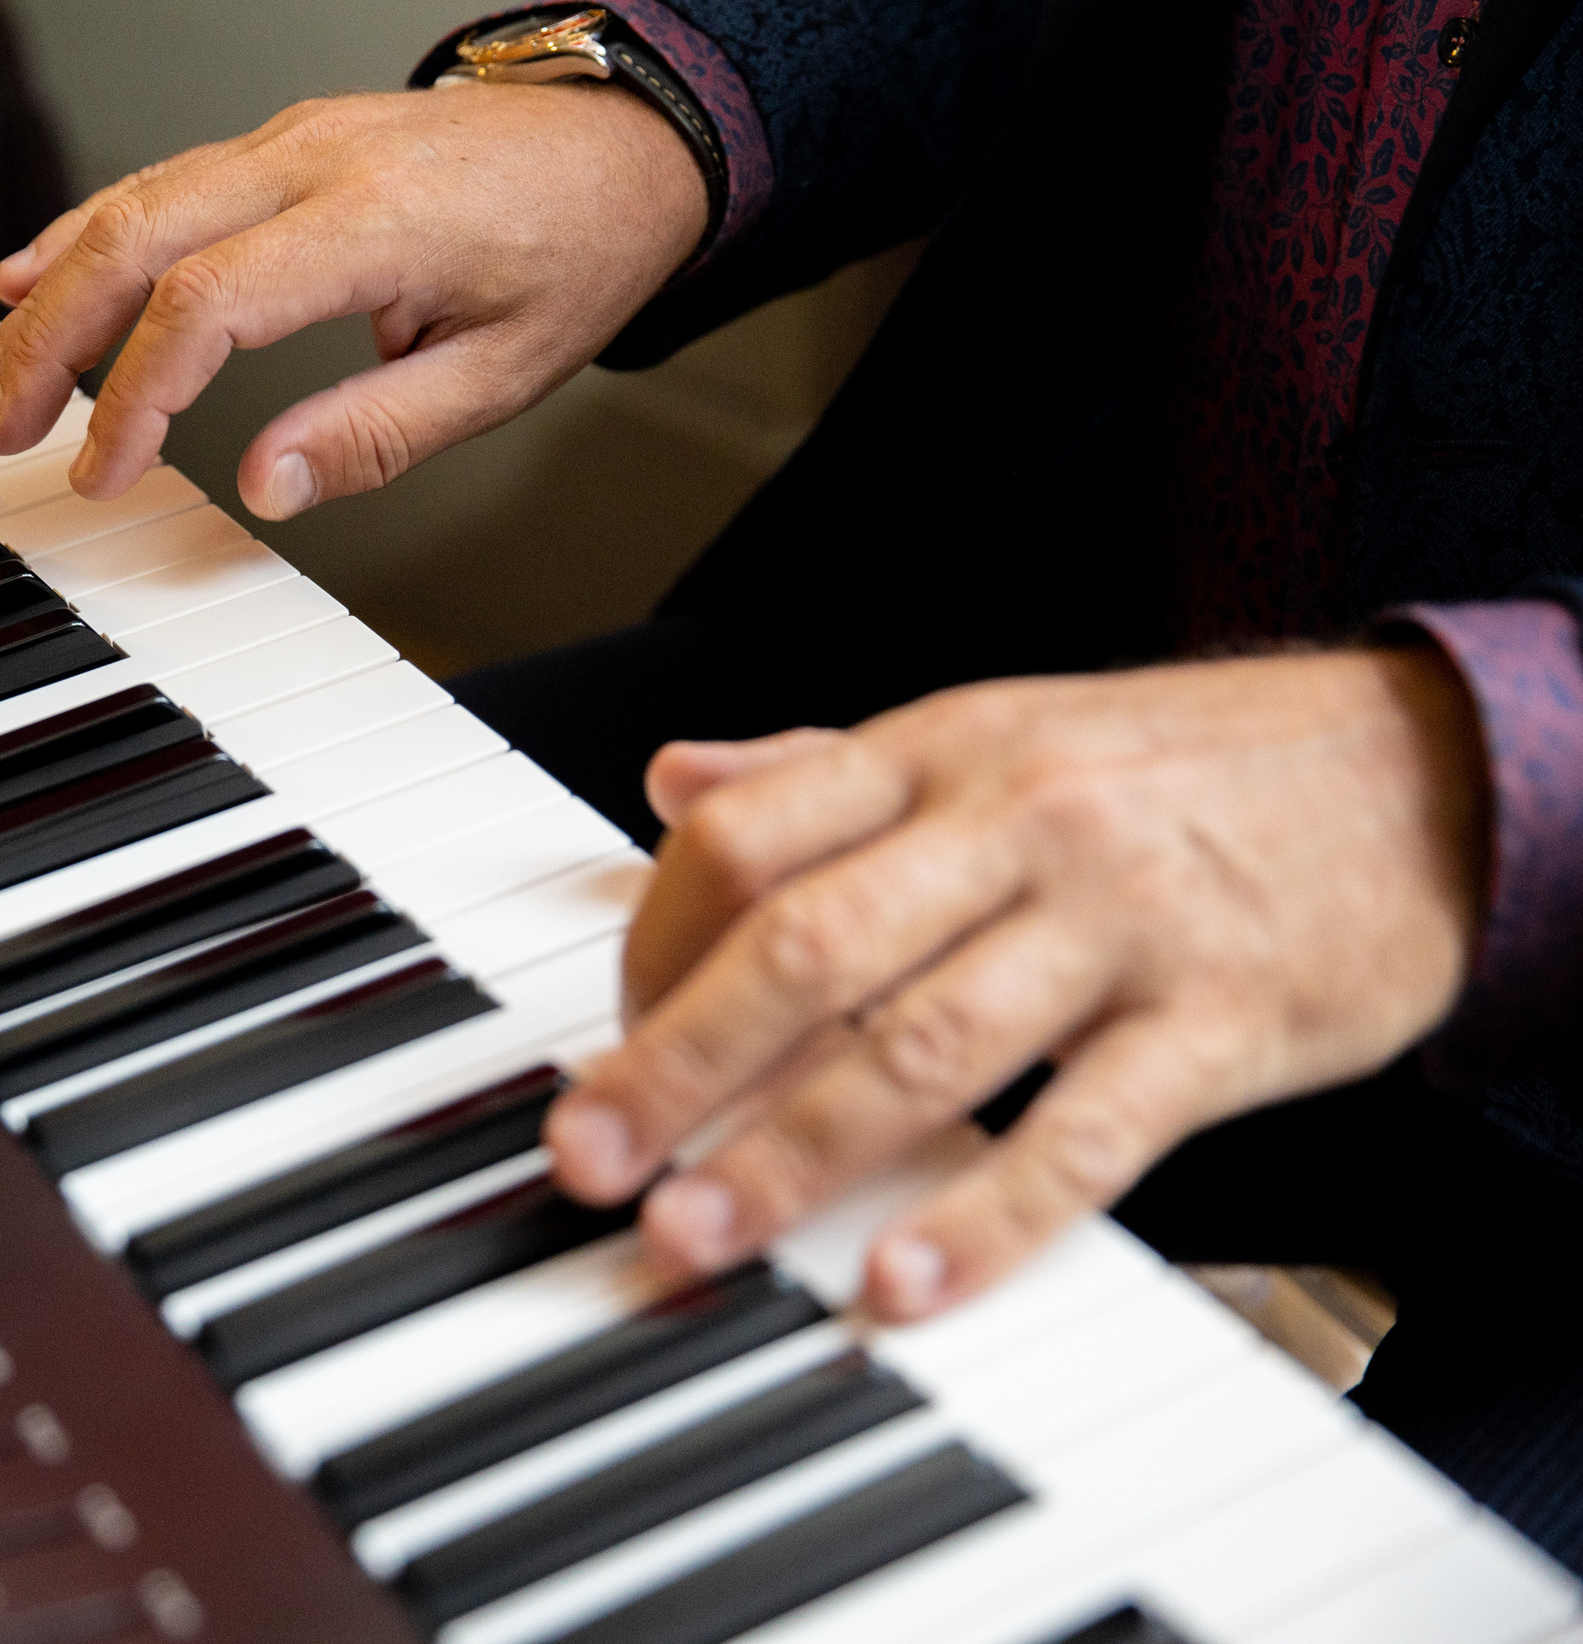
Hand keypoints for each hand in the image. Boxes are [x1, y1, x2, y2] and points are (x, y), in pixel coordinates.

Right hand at [0, 83, 708, 515]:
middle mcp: (315, 161)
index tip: (105, 471)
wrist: (624, 142)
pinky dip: (89, 233)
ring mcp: (293, 138)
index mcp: (374, 225)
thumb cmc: (573, 252)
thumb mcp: (500, 375)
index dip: (138, 396)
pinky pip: (164, 180)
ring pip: (133, 200)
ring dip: (51, 290)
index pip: (209, 304)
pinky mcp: (284, 139)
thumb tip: (263, 489)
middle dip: (51, 341)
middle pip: (137, 238)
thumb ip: (374, 436)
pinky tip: (36, 277)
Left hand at [544, 649, 1488, 1318]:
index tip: (604, 1038)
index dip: (652, 941)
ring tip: (700, 1231)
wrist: (1421, 770)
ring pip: (925, 1044)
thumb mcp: (997, 729)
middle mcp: (1015, 824)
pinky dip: (987, 1216)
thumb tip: (674, 781)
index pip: (751, 836)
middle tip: (589, 1159)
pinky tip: (902, 1282)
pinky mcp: (1220, 1023)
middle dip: (679, 1061)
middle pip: (808, 945)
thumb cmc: (1178, 768)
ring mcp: (1118, 923)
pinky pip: (1086, 1133)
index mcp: (941, 750)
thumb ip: (828, 769)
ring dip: (795, 1151)